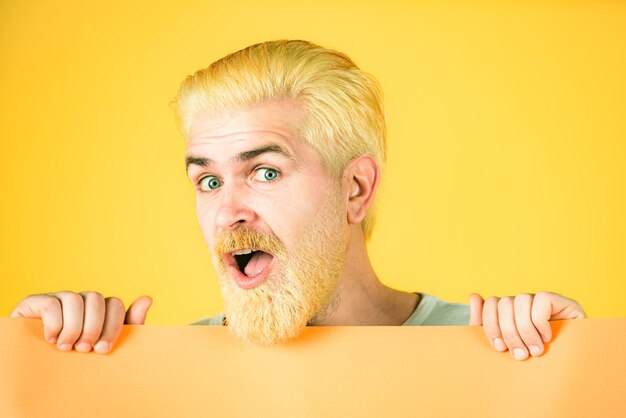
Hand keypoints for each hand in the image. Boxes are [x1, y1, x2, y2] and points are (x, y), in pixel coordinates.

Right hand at [10, 291, 152, 353]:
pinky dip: (54, 325)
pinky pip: (51, 303)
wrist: (38, 369)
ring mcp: (58, 298)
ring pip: (75, 299)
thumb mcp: (105, 345)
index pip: (115, 304)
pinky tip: (51, 339)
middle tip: (84, 349)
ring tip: (67, 347)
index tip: (103, 348)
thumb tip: (147, 298)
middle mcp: (80, 299)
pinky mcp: (35, 301)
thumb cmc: (77, 358)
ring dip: (73, 328)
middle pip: (96, 299)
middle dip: (93, 328)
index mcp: (99, 308)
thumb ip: (129, 325)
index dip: (112, 326)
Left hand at [468, 291, 585, 359]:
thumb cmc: (533, 362)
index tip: (500, 348)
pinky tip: (547, 337)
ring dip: (525, 330)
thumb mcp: (504, 346)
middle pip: (504, 303)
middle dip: (509, 333)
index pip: (491, 303)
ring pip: (520, 301)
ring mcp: (542, 301)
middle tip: (520, 355)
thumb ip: (483, 324)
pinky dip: (540, 322)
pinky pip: (541, 300)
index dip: (491, 325)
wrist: (569, 375)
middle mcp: (524, 303)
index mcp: (510, 312)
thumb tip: (473, 296)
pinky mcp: (562, 301)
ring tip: (535, 350)